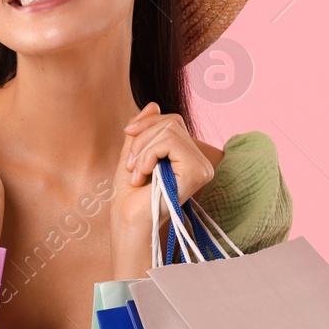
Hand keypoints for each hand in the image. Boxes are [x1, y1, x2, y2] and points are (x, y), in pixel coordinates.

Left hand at [107, 103, 215, 275]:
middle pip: (171, 122)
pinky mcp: (196, 172)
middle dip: (142, 138)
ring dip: (142, 149)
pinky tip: (143, 175)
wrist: (130, 225)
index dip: (147, 121)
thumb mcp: (133, 154)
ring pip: (169, 130)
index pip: (173, 120)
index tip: (127, 133)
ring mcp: (201, 167)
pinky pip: (170, 142)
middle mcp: (200, 161)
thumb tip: (153, 103)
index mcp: (187, 157)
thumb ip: (143, 131)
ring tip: (136, 173)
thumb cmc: (130, 199)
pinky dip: (149, 154)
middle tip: (131, 166)